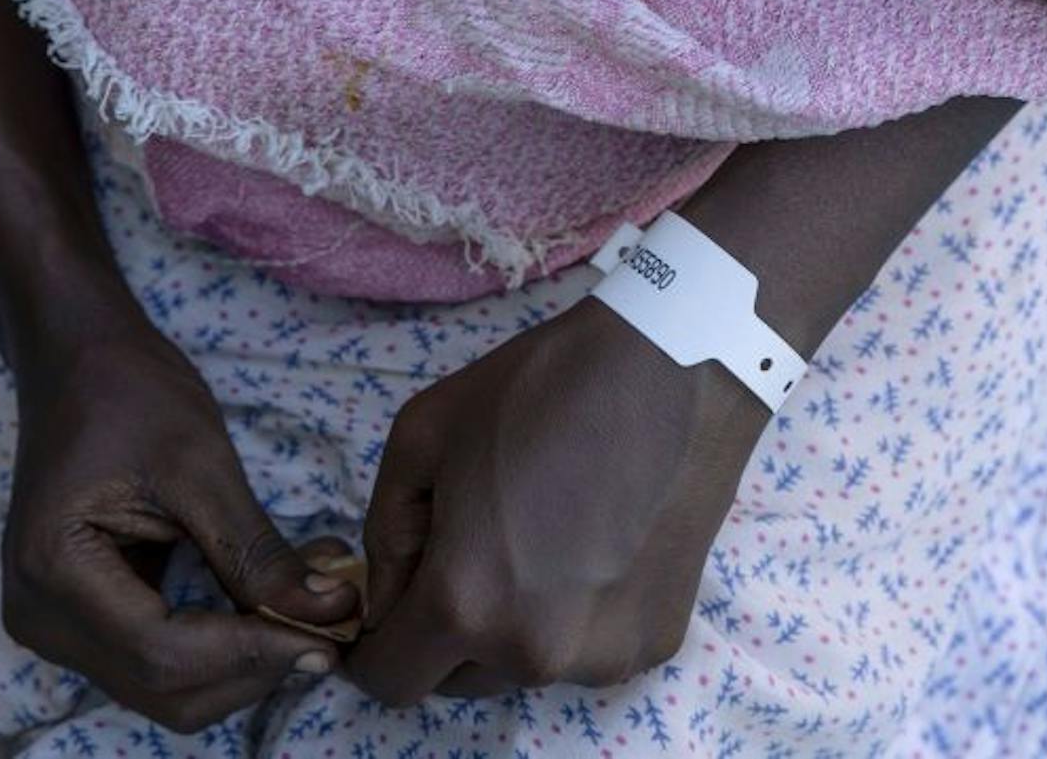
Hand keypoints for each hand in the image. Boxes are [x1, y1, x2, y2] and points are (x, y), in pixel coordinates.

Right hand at [1, 315, 361, 732]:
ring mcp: (56, 625)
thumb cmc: (129, 393)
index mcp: (55, 570)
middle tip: (334, 623)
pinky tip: (274, 605)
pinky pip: (159, 661)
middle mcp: (41, 617)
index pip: (163, 653)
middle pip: (164, 687)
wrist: (76, 363)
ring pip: (165, 688)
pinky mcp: (84, 620)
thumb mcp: (201, 464)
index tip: (332, 637)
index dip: (253, 654)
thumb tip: (330, 613)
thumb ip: (259, 551)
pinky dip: (223, 646)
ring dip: (245, 662)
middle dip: (255, 666)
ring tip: (312, 607)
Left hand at [345, 297, 768, 703]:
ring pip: (525, 664)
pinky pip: (586, 646)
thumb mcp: (420, 437)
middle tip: (479, 541)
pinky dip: (577, 612)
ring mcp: (604, 655)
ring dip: (516, 621)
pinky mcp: (655, 641)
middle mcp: (535, 653)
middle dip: (450, 626)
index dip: (375, 644)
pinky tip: (599, 540)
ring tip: (547, 531)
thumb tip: (390, 595)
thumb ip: (386, 534)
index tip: (396, 602)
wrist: (671, 366)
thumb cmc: (537, 388)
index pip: (390, 680)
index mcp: (466, 603)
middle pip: (458, 678)